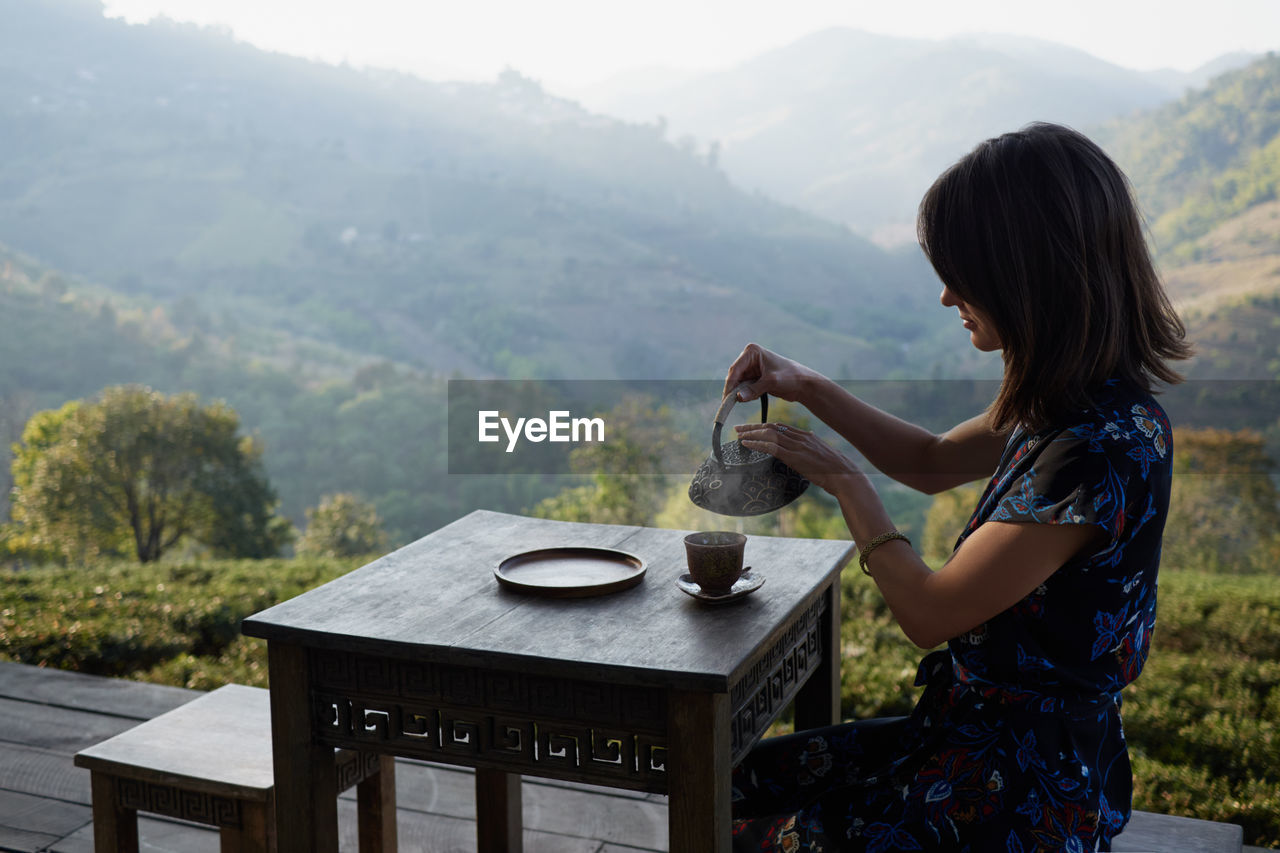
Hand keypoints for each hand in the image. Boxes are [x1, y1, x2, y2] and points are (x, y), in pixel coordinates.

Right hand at [723, 343, 820, 403]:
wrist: (804, 384)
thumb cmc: (791, 377)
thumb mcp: (771, 382)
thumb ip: (754, 390)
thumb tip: (738, 398)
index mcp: (752, 352)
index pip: (735, 369)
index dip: (730, 385)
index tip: (726, 399)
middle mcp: (750, 358)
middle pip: (734, 376)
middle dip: (733, 390)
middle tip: (728, 404)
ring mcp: (752, 368)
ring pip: (738, 383)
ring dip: (740, 393)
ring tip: (746, 400)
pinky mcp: (755, 378)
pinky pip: (745, 388)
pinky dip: (746, 394)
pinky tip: (752, 398)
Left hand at [736, 422, 864, 496]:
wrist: (844, 475)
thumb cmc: (834, 469)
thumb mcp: (819, 454)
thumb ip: (808, 448)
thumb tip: (801, 448)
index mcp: (805, 436)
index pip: (780, 427)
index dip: (764, 426)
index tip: (752, 428)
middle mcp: (800, 437)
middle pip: (771, 427)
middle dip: (753, 427)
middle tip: (738, 428)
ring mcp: (797, 446)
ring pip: (769, 434)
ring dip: (751, 434)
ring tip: (738, 435)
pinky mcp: (795, 457)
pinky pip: (771, 447)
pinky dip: (756, 444)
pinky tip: (746, 444)